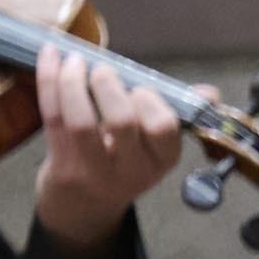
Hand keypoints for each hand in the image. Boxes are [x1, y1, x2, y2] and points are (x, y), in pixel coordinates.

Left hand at [34, 46, 190, 258]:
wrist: (86, 201)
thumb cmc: (126, 158)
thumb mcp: (158, 144)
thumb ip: (181, 113)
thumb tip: (209, 94)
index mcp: (162, 160)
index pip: (162, 128)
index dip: (148, 99)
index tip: (138, 88)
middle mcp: (132, 169)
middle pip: (121, 122)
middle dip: (108, 86)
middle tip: (102, 69)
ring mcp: (94, 170)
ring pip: (80, 121)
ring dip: (73, 83)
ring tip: (75, 60)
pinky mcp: (61, 164)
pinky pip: (53, 118)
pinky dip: (48, 82)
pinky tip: (50, 56)